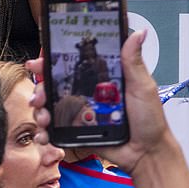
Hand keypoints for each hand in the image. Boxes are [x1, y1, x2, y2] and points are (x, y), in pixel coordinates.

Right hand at [27, 29, 172, 175]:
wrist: (147, 154)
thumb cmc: (149, 120)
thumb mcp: (142, 86)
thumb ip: (133, 60)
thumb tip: (138, 33)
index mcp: (100, 77)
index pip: (73, 63)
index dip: (53, 59)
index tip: (41, 58)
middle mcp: (87, 92)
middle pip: (55, 83)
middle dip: (41, 86)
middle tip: (39, 92)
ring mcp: (81, 112)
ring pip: (51, 105)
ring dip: (41, 109)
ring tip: (43, 116)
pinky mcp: (78, 131)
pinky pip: (55, 129)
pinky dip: (45, 131)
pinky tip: (44, 133)